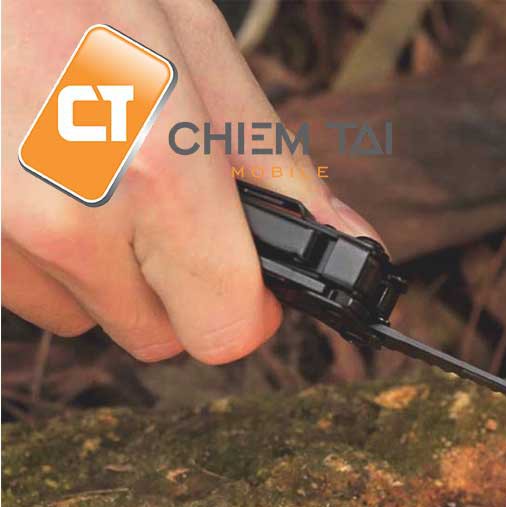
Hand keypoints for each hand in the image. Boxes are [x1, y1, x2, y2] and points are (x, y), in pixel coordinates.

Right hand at [2, 0, 377, 362]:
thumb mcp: (195, 47)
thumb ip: (275, 165)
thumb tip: (347, 242)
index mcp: (157, 172)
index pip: (224, 331)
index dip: (244, 308)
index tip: (243, 280)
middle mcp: (70, 218)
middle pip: (155, 337)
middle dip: (173, 288)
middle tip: (160, 207)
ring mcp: (3, 231)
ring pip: (85, 316)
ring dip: (102, 270)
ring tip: (89, 172)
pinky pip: (27, 289)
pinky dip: (44, 251)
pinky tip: (41, 176)